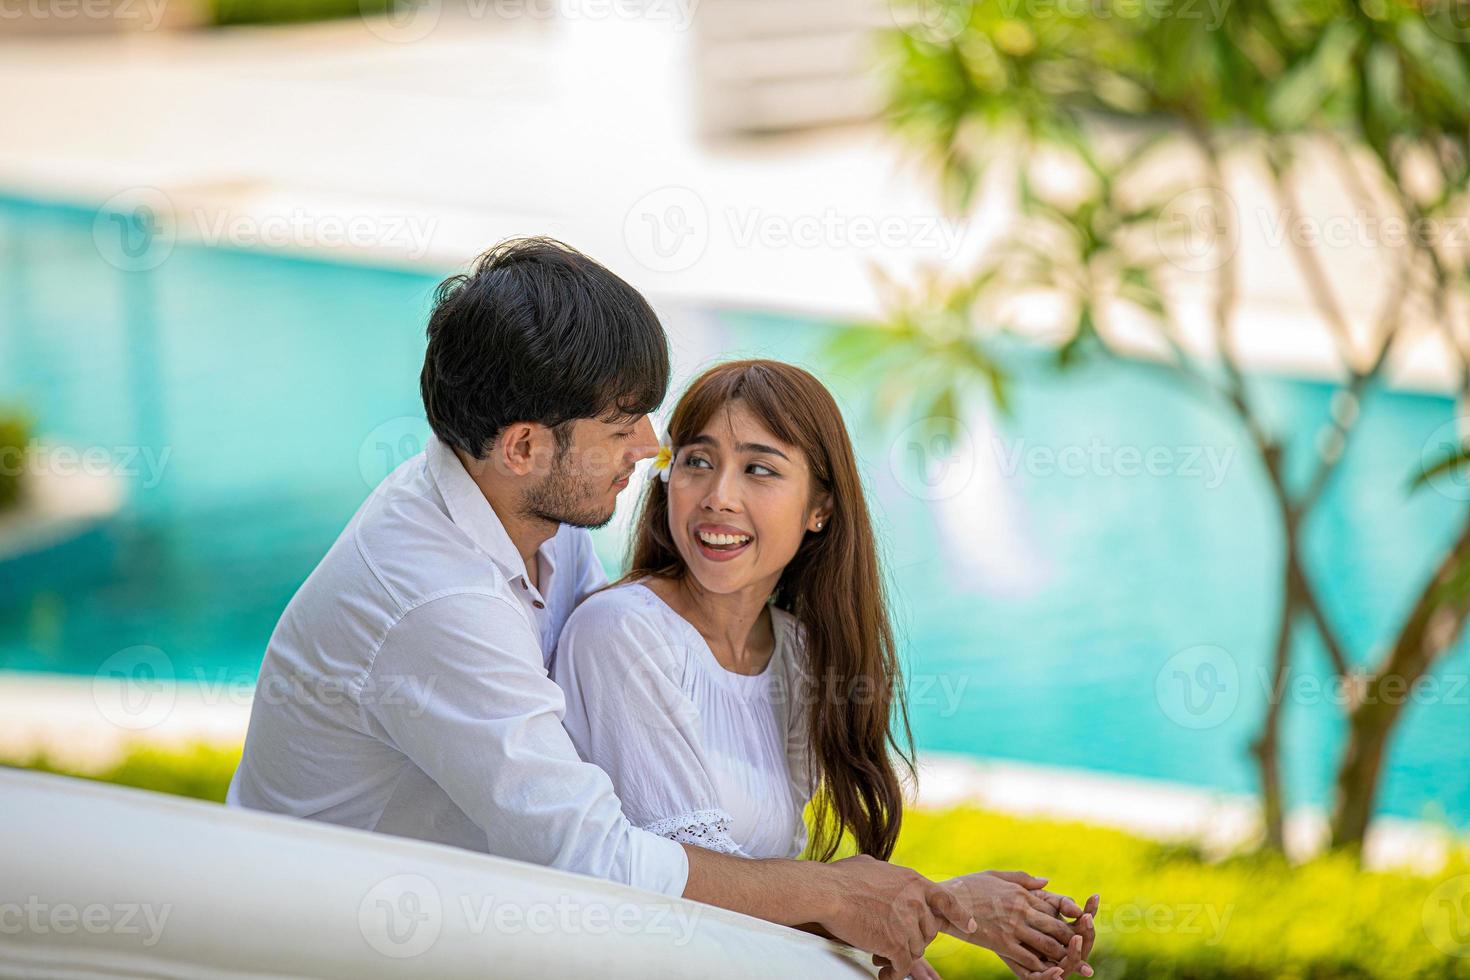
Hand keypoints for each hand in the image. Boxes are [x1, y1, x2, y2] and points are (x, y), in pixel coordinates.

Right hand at [814, 855, 974, 979]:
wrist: (828, 892)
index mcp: (913, 881)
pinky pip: (903, 966)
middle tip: (894, 943)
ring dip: (900, 956)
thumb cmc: (842, 877)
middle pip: (929, 931)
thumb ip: (887, 874)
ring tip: (881, 957)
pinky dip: (894, 974)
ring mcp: (908, 923)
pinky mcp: (896, 943)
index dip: (960, 915)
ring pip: (916, 949)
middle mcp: (916, 901)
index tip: (970, 926)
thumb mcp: (872, 865)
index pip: (946, 900)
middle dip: (914, 939)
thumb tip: (884, 874)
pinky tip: (885, 975)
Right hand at [939, 870, 1094, 976]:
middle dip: (1071, 940)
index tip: (1080, 925)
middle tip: (1082, 950)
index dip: (1070, 917)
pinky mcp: (1001, 943)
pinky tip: (1046, 970)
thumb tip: (1046, 881)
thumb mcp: (995, 875)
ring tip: (1069, 962)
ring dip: (1061, 955)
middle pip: (1055, 927)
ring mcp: (1012, 927)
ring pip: (1046, 945)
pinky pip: (1028, 958)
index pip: (1054, 906)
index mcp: (1021, 893)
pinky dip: (1041, 966)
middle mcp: (1021, 909)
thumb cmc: (967, 886)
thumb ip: (1023, 878)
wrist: (943, 902)